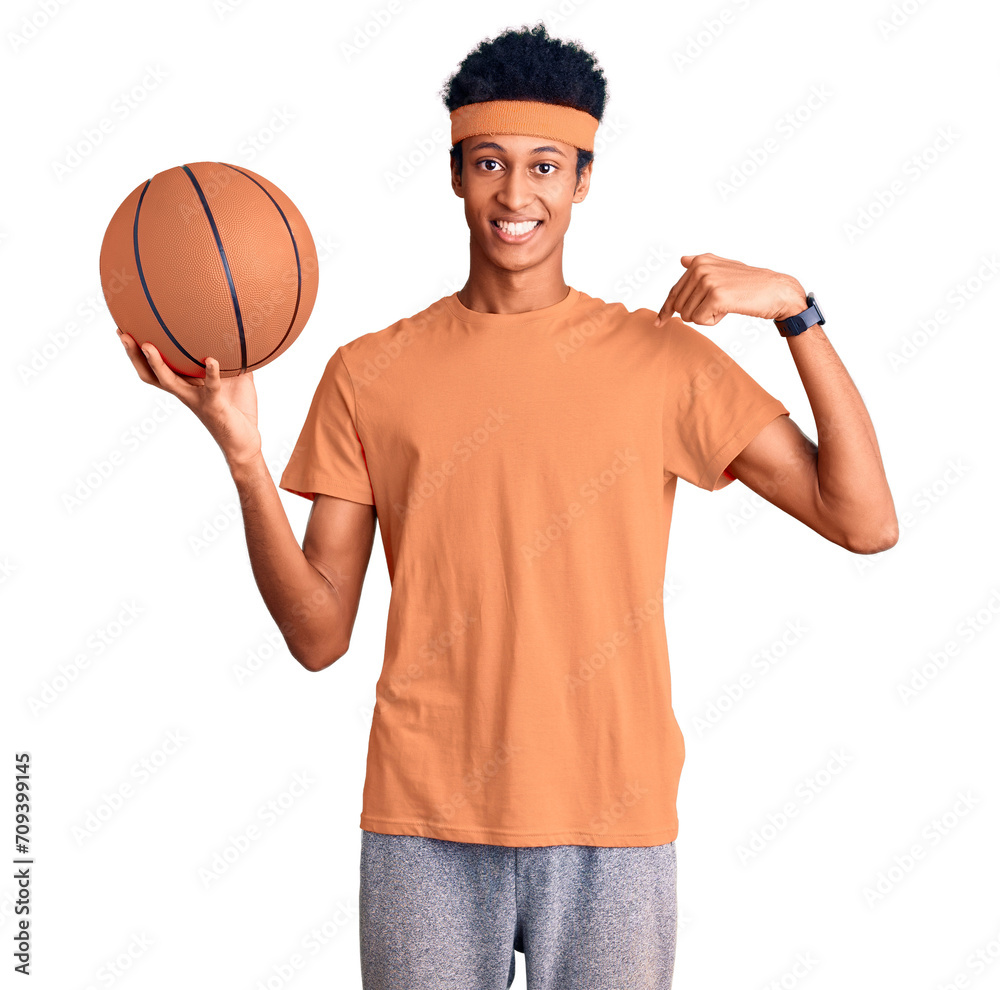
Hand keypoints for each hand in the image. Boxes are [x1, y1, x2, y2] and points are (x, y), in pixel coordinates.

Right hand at [118, 329, 261, 467]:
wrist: (244, 442)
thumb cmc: (237, 409)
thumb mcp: (234, 378)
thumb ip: (233, 359)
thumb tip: (238, 333)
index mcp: (186, 385)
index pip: (156, 367)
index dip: (139, 352)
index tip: (124, 330)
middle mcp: (185, 392)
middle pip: (151, 373)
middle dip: (134, 355)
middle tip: (122, 334)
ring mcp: (196, 399)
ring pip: (168, 381)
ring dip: (156, 364)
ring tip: (148, 346)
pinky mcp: (214, 405)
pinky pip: (211, 387)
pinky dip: (211, 373)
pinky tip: (212, 360)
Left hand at [653, 253, 807, 326]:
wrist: (776, 291)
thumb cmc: (749, 284)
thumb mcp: (723, 269)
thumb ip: (702, 265)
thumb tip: (682, 259)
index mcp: (699, 262)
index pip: (674, 291)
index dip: (665, 310)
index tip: (658, 322)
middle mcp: (700, 268)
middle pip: (679, 307)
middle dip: (695, 313)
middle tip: (718, 306)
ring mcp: (707, 281)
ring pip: (688, 316)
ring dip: (706, 317)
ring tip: (726, 305)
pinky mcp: (716, 296)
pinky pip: (700, 321)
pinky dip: (713, 321)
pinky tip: (728, 310)